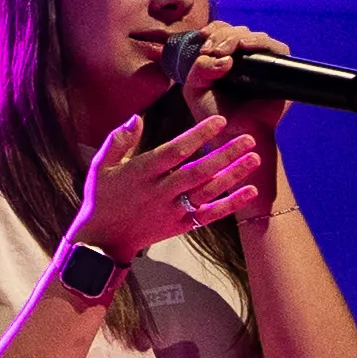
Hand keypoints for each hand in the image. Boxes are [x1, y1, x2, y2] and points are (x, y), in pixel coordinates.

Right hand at [75, 106, 263, 260]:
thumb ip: (119, 140)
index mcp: (142, 172)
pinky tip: (250, 192)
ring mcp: (172, 210)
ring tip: (255, 159)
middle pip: (198, 171)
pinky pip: (210, 214)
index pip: (175, 151)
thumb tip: (136, 117)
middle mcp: (160, 191)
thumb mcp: (101, 165)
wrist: (103, 240)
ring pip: (207, 191)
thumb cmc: (102, 197)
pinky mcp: (181, 225)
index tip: (220, 121)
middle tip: (248, 138)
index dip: (198, 135)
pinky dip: (231, 204)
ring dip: (233, 175)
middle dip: (225, 154)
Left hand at [191, 21, 303, 157]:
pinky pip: (276, 48)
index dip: (214, 29)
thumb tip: (225, 59)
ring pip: (254, 36)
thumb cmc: (214, 114)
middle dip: (222, 35)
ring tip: (222, 51)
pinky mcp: (279, 71)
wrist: (233, 135)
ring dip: (236, 37)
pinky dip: (260, 42)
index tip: (203, 38)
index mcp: (225, 58)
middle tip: (212, 50)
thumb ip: (200, 68)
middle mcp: (245, 58)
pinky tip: (245, 46)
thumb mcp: (195, 88)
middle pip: (237, 30)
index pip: (223, 30)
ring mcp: (263, 63)